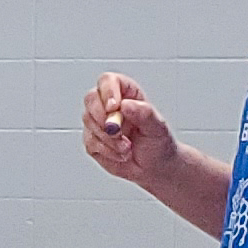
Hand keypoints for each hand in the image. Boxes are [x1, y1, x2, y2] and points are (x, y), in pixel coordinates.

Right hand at [82, 73, 171, 188]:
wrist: (154, 167)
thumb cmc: (158, 143)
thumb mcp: (158, 127)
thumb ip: (144, 113)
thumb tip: (126, 105)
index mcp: (126, 93)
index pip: (108, 81)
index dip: (107, 92)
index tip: (114, 108)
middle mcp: (109, 105)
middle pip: (91, 98)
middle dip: (102, 117)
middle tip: (118, 132)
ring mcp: (98, 122)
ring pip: (88, 121)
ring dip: (108, 138)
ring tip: (127, 147)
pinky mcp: (92, 140)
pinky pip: (90, 142)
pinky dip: (107, 151)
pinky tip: (121, 154)